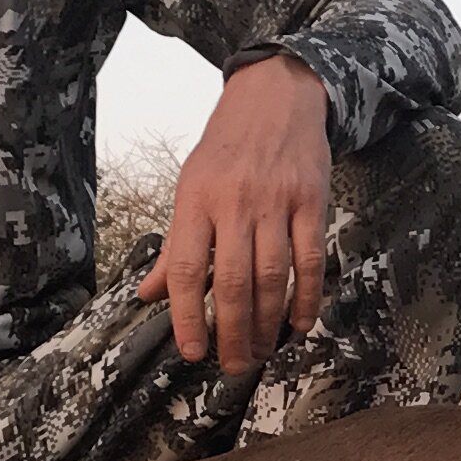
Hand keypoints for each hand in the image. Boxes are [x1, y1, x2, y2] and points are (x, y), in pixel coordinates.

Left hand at [137, 55, 331, 376]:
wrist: (277, 96)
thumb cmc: (227, 146)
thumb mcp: (190, 186)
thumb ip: (176, 244)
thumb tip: (149, 292)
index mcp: (197, 200)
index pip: (189, 269)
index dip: (189, 316)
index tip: (192, 351)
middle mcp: (235, 203)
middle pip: (234, 281)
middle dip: (233, 332)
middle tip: (233, 364)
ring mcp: (276, 202)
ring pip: (273, 276)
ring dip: (268, 323)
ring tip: (262, 351)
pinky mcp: (311, 201)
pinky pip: (311, 260)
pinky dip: (307, 298)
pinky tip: (299, 324)